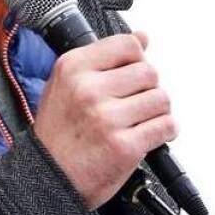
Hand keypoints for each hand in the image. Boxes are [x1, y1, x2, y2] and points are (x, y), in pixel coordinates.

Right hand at [32, 31, 177, 209]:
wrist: (47, 176)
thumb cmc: (58, 132)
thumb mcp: (66, 84)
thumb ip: (102, 59)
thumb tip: (142, 37)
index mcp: (73, 68)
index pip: (127, 44)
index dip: (136, 59)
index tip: (130, 74)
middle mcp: (88, 89)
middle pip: (149, 72)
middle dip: (147, 88)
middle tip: (132, 103)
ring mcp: (107, 118)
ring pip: (161, 99)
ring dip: (156, 111)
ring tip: (138, 121)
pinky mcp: (125, 146)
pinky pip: (166, 126)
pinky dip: (163, 131)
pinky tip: (146, 135)